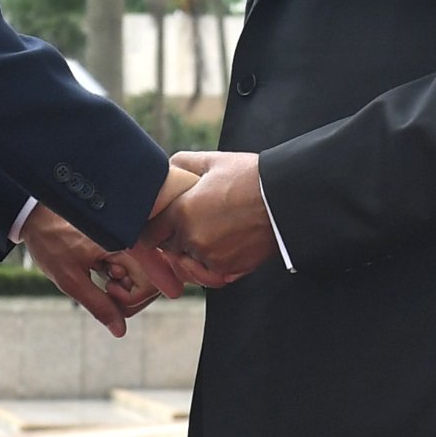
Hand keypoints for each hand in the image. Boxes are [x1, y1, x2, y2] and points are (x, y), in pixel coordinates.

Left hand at [19, 202, 148, 337]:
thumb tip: (120, 330)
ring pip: (145, 280)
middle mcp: (134, 239)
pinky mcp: (128, 245)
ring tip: (104, 279)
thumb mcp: (70, 279)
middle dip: (131, 297)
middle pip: (152, 283)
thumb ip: (98, 305)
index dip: (138, 296)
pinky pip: (137, 271)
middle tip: (105, 289)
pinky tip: (106, 272)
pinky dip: (124, 280)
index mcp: (124, 243)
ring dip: (127, 289)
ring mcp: (132, 242)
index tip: (114, 293)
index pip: (151, 281)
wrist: (38, 218)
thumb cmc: (51, 242)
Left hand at [137, 149, 276, 291]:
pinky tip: (224, 247)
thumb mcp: (212, 161)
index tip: (163, 224)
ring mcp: (210, 257)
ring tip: (211, 235)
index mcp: (182, 212)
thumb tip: (166, 171)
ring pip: (188, 263)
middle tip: (192, 225)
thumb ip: (180, 164)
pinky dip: (212, 265)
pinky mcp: (228, 270)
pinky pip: (208, 275)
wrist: (286, 199)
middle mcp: (191, 238)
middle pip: (169, 248)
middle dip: (174, 239)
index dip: (155, 228)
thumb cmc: (250, 177)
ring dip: (193, 254)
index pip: (149, 233)